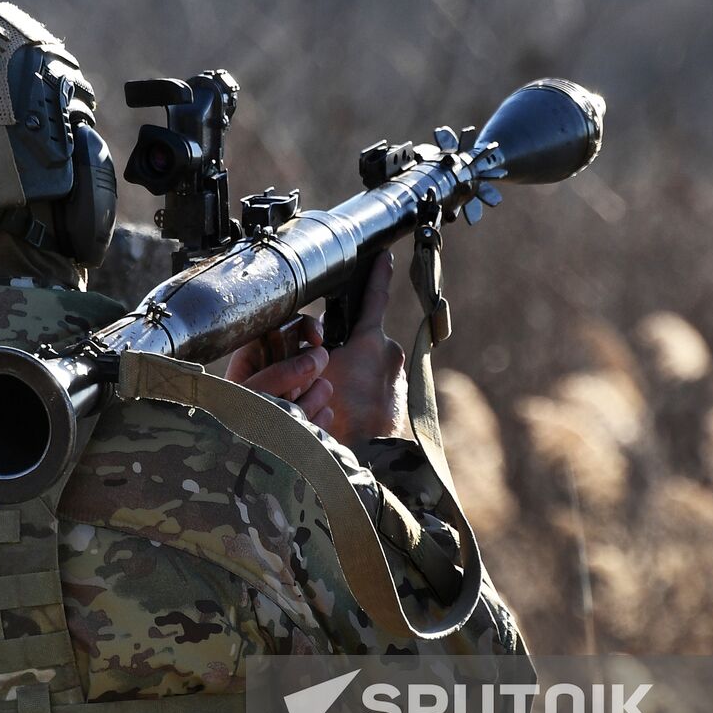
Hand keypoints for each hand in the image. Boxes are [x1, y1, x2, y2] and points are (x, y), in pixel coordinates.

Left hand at [224, 313, 336, 429]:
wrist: (237, 462)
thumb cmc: (227, 424)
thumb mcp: (245, 395)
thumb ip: (277, 374)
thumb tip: (313, 358)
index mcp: (256, 356)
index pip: (288, 326)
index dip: (306, 327)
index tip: (316, 340)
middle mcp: (278, 373)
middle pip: (313, 356)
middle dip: (307, 374)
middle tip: (290, 392)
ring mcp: (296, 397)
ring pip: (323, 386)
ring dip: (310, 402)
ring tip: (288, 416)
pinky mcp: (309, 419)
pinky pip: (327, 412)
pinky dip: (315, 422)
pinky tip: (296, 430)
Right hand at [320, 250, 405, 443]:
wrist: (365, 456)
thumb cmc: (335, 414)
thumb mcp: (312, 373)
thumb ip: (312, 350)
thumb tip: (310, 339)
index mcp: (370, 341)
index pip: (374, 297)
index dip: (378, 274)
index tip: (384, 256)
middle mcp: (391, 354)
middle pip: (365, 340)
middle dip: (349, 347)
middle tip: (329, 368)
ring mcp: (400, 378)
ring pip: (372, 365)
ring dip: (358, 373)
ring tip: (339, 396)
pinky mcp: (402, 399)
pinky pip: (380, 386)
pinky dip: (367, 392)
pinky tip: (350, 409)